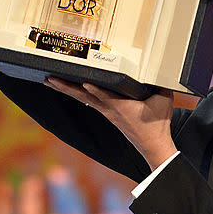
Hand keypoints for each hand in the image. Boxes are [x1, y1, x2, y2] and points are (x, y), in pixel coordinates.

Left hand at [43, 77, 176, 169]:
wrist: (153, 145)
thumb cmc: (157, 124)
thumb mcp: (164, 101)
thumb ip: (161, 83)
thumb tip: (161, 67)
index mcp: (121, 107)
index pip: (104, 96)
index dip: (94, 90)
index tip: (84, 83)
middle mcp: (110, 109)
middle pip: (83, 96)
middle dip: (65, 87)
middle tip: (49, 78)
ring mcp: (107, 112)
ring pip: (83, 98)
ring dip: (66, 89)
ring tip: (51, 81)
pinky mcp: (109, 114)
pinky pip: (90, 101)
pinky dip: (79, 94)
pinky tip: (72, 89)